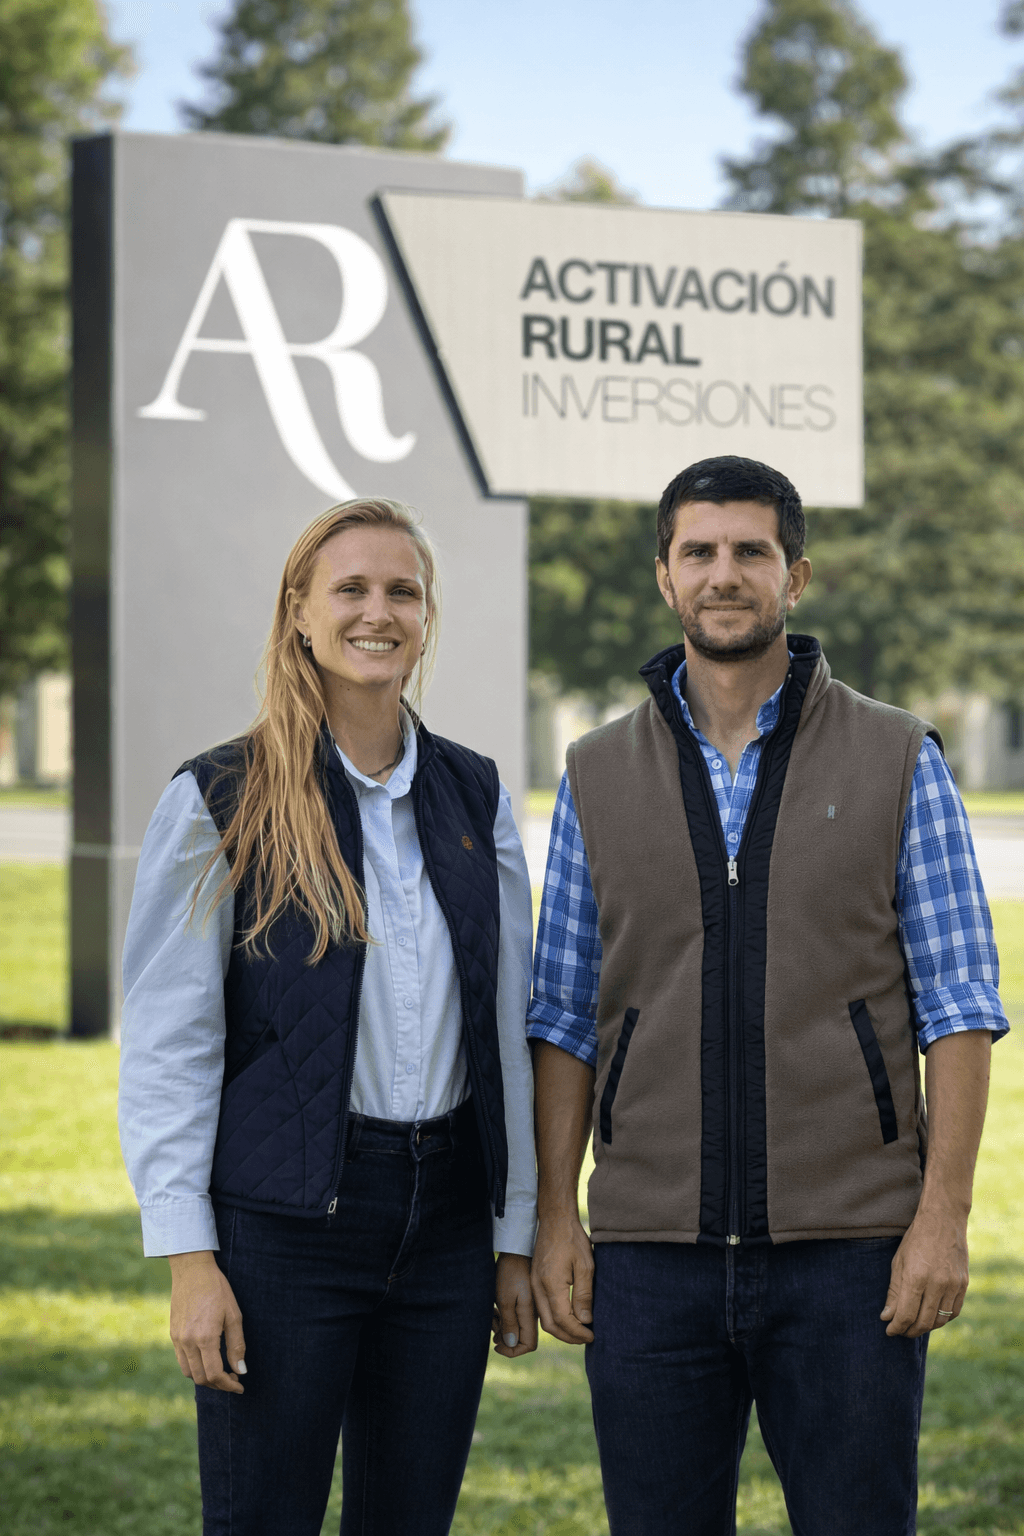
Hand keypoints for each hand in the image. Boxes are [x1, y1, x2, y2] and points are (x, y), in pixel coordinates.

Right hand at [169, 1250, 246, 1392]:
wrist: (192, 1270)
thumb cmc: (217, 1289)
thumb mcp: (234, 1315)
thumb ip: (237, 1345)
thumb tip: (241, 1370)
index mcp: (205, 1338)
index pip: (215, 1374)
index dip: (228, 1385)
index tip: (240, 1386)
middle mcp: (188, 1342)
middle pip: (201, 1378)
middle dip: (218, 1385)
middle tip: (233, 1379)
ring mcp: (177, 1339)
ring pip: (189, 1373)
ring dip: (205, 1378)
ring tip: (221, 1372)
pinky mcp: (173, 1335)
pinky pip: (182, 1361)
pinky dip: (194, 1368)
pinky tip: (207, 1360)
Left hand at [492, 1253, 537, 1356]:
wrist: (517, 1249)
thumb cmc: (510, 1272)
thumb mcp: (505, 1298)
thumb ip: (509, 1323)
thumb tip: (510, 1344)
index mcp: (530, 1315)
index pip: (528, 1345)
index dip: (512, 1351)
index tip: (496, 1345)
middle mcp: (532, 1313)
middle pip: (520, 1337)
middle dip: (503, 1337)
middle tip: (491, 1325)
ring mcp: (528, 1306)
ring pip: (515, 1326)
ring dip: (500, 1325)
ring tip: (490, 1313)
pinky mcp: (523, 1298)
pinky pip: (513, 1314)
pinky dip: (502, 1315)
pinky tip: (494, 1307)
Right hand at [531, 1212, 594, 1343]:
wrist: (555, 1220)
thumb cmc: (572, 1240)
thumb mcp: (585, 1266)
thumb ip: (584, 1295)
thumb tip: (585, 1321)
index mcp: (551, 1285)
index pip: (563, 1320)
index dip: (577, 1332)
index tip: (592, 1336)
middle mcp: (538, 1288)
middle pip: (550, 1325)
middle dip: (569, 1337)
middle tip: (586, 1338)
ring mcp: (534, 1285)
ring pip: (544, 1319)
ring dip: (561, 1330)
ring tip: (579, 1331)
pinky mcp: (534, 1282)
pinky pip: (541, 1308)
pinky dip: (554, 1319)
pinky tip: (568, 1318)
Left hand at [880, 1207, 968, 1337]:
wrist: (943, 1220)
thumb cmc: (916, 1239)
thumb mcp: (898, 1262)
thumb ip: (894, 1292)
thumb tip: (887, 1317)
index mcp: (916, 1277)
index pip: (906, 1315)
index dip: (896, 1327)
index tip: (889, 1331)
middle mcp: (937, 1284)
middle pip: (923, 1322)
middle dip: (909, 1330)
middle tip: (901, 1330)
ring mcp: (953, 1285)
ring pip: (940, 1320)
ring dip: (926, 1327)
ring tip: (914, 1325)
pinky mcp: (964, 1284)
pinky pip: (954, 1312)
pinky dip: (942, 1319)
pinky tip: (932, 1317)